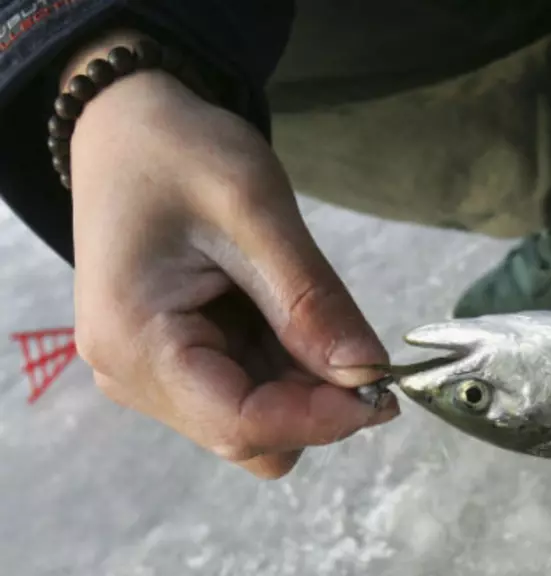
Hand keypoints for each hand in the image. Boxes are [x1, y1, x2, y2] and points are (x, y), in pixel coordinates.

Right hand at [69, 42, 396, 478]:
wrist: (126, 129)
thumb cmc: (179, 152)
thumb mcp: (254, 210)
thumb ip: (311, 301)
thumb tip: (368, 374)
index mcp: (136, 342)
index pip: (240, 423)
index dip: (321, 419)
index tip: (386, 390)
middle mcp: (134, 377)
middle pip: (249, 433)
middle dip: (317, 402)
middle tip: (363, 345)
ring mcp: (151, 375)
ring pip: (255, 422)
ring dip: (305, 386)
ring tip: (316, 313)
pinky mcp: (175, 364)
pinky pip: (246, 393)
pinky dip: (287, 370)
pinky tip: (293, 318)